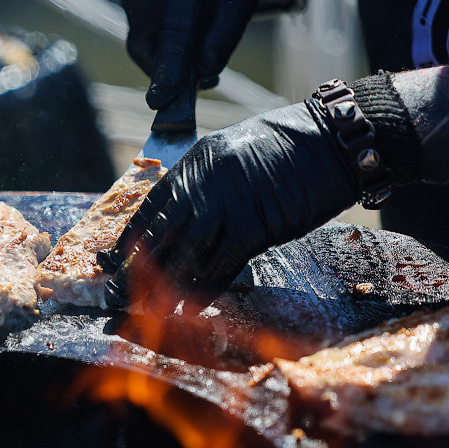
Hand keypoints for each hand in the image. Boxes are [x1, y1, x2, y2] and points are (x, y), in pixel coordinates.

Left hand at [100, 100, 360, 307]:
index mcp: (195, 164)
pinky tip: (192, 306)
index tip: (116, 260)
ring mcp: (227, 203)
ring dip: (168, 284)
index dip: (133, 237)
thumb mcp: (232, 155)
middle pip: (162, 232)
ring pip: (186, 251)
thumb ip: (206, 185)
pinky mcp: (255, 224)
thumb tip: (185, 220)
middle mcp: (203, 183)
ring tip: (152, 308)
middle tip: (125, 293)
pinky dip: (206, 288)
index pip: (151, 205)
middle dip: (141, 266)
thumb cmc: (287, 147)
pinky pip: (223, 262)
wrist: (332, 139)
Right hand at [121, 0, 260, 127]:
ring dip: (166, 60)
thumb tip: (204, 73)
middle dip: (170, 72)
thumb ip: (224, 37)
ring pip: (142, 46)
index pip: (174, 34)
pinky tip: (181, 36)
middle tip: (203, 81)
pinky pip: (139, 35)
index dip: (168, 70)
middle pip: (149, 47)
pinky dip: (160, 45)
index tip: (161, 100)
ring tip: (196, 55)